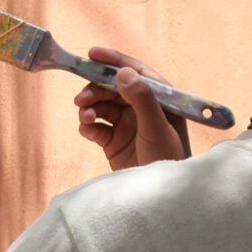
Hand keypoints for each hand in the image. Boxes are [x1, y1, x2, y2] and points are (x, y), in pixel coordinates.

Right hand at [73, 46, 191, 171]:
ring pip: (102, 105)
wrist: (160, 198)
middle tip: (82, 99)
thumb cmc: (169, 160)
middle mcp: (142, 108)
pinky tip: (87, 128)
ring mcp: (127, 125)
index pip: (136, 72)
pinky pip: (96, 126)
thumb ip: (142, 99)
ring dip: (90, 107)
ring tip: (85, 116)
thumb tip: (123, 72)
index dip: (114, 61)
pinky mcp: (114, 142)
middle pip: (113, 88)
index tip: (92, 54)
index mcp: (160, 99)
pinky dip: (88, 125)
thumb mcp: (157, 128)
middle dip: (96, 89)